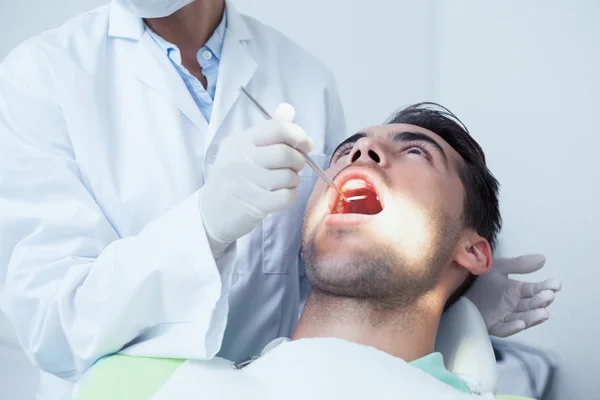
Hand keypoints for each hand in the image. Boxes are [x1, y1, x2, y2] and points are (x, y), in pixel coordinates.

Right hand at [199, 103, 311, 254]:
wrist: (211, 212)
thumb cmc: (232, 177)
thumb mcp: (243, 148)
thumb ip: (268, 130)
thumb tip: (289, 110)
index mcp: (240, 141)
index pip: (277, 128)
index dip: (298, 134)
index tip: (304, 144)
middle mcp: (242, 159)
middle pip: (287, 153)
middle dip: (299, 160)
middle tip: (295, 166)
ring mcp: (249, 182)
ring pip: (290, 176)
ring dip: (294, 180)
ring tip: (284, 182)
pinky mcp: (256, 204)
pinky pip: (288, 196)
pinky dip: (290, 196)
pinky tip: (280, 195)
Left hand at [466, 254, 561, 337]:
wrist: (452, 284)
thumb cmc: (476, 277)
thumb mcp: (498, 268)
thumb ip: (519, 265)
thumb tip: (543, 258)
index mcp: (516, 290)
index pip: (535, 290)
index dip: (546, 287)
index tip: (557, 284)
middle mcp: (512, 304)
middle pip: (531, 305)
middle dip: (541, 301)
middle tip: (549, 296)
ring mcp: (502, 316)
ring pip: (522, 318)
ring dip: (533, 317)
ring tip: (544, 313)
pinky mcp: (490, 325)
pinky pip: (503, 329)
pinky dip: (512, 327)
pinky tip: (521, 323)